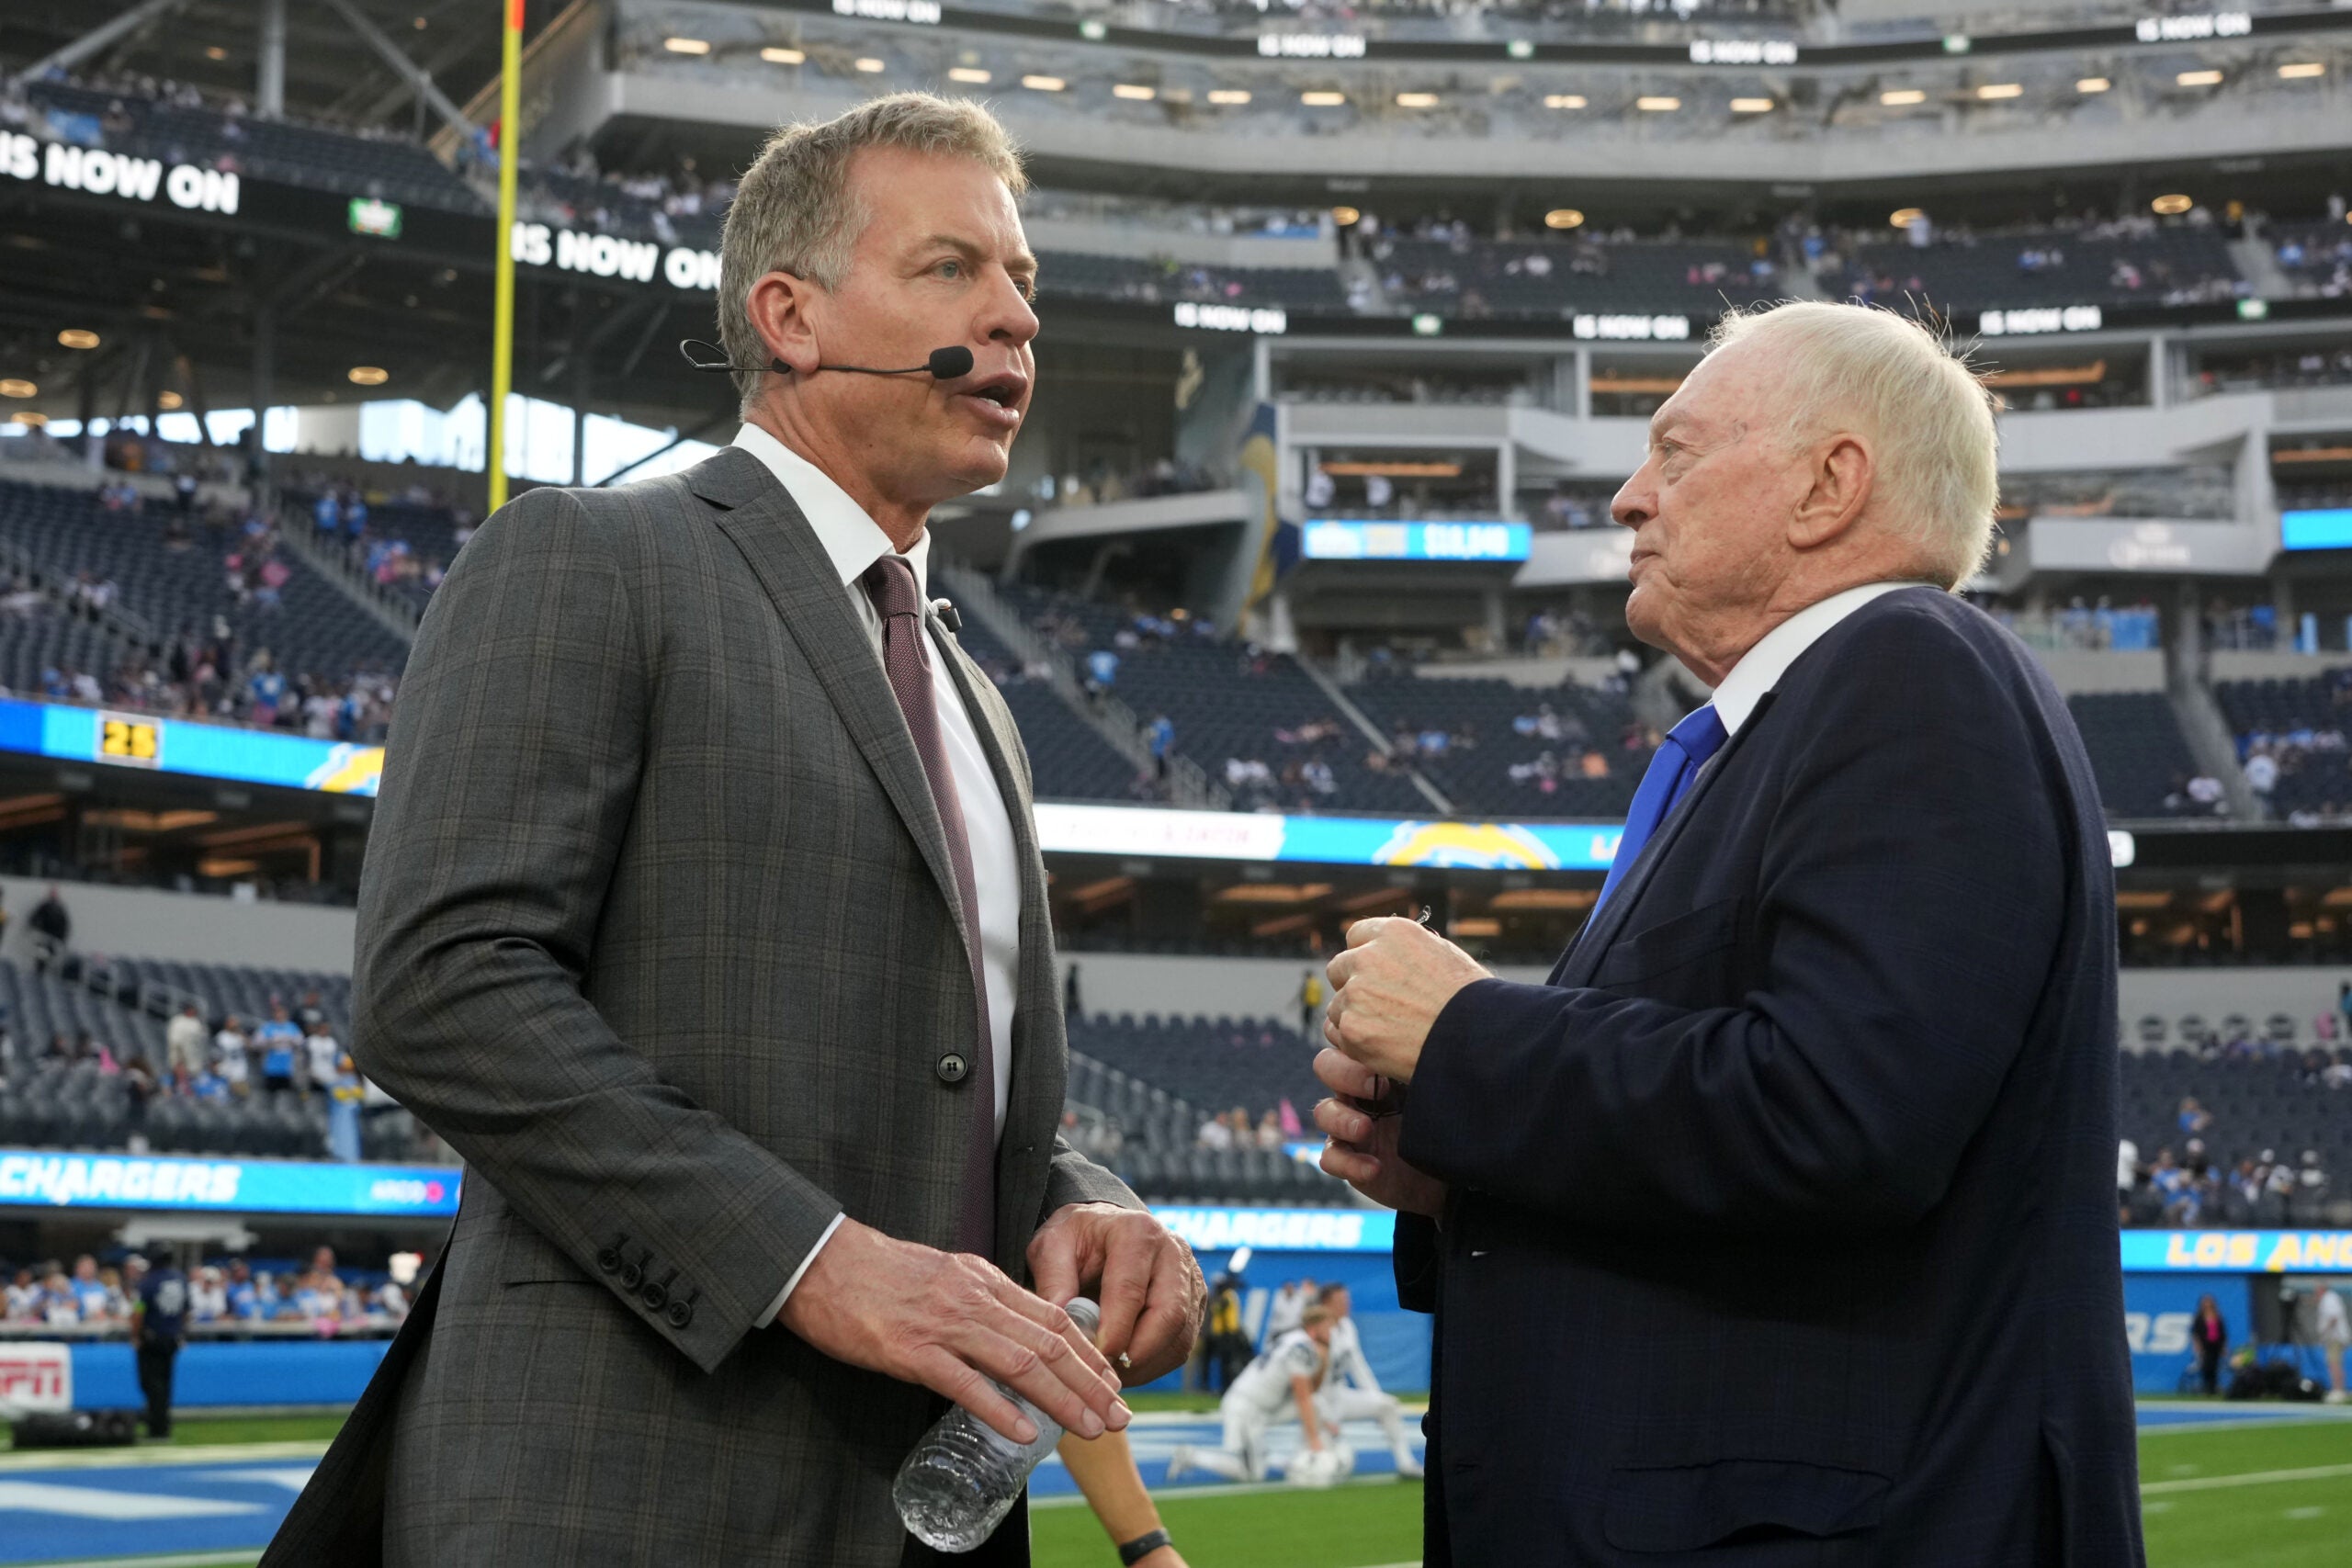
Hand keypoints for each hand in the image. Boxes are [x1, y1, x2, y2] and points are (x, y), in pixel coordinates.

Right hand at [779, 1217, 1129, 1445]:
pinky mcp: (911, 1350)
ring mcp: (944, 1324)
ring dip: (1062, 1399)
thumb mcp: (943, 1275)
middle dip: (1091, 1382)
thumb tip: (1009, 1332)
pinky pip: (964, 1383)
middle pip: (1049, 1342)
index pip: (1053, 1316)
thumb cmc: (877, 1273)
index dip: (1089, 1352)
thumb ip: (978, 1301)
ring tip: (1090, 1428)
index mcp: (983, 1280)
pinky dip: (999, 1408)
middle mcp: (974, 1299)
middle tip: (1119, 1415)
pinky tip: (1024, 1431)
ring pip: (1019, 1363)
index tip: (1113, 1380)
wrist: (821, 1261)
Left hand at [1029, 1202, 1204, 1386]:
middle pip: (1169, 1315)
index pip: (1130, 1290)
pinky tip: (1124, 1366)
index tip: (1092, 1360)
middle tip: (1104, 1374)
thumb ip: (1053, 1282)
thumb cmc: (1077, 1240)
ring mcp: (1191, 1279)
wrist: (1103, 1230)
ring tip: (1109, 1374)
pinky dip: (1153, 1364)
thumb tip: (1062, 1325)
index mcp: (1137, 1233)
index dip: (1113, 1332)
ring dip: (1145, 1365)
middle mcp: (1173, 1252)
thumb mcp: (1051, 1247)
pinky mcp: (1196, 1303)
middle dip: (1137, 1354)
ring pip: (1180, 1336)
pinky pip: (1181, 1344)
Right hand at [1315, 1048, 1447, 1217]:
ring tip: (1366, 1129)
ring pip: (1322, 1111)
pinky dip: (1347, 1163)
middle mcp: (1358, 1092)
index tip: (1381, 1048)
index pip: (1346, 1039)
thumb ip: (1424, 1061)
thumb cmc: (1444, 1120)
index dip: (1349, 1038)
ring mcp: (1349, 1126)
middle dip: (1343, 1072)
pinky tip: (1374, 1168)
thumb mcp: (1437, 1085)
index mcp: (1376, 1066)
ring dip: (1340, 1118)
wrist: (1450, 1172)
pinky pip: (1329, 1158)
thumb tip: (1433, 1033)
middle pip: (1325, 1065)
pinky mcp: (1348, 1160)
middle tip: (1376, 1087)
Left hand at [1323, 916, 1489, 1083]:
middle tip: (1377, 1006)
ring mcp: (1356, 993)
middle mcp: (1368, 957)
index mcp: (1393, 933)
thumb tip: (1393, 956)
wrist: (1477, 1038)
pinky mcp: (1352, 1028)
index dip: (1364, 956)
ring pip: (1338, 1005)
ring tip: (1390, 1032)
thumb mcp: (1444, 956)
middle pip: (1339, 968)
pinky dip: (1356, 1043)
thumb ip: (1408, 952)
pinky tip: (1383, 1047)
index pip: (1356, 936)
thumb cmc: (1472, 1000)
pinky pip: (1339, 1034)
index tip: (1372, 973)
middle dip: (1352, 985)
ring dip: (1355, 1017)